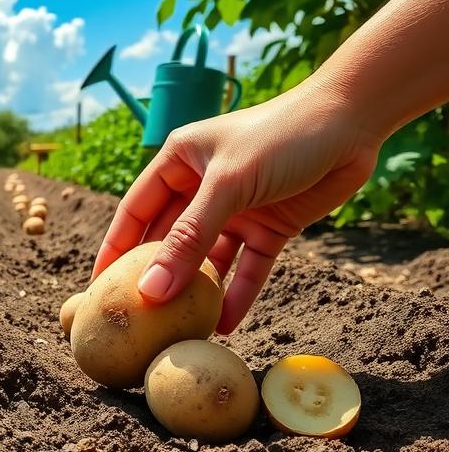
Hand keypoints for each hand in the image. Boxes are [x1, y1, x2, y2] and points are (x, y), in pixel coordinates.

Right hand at [91, 80, 381, 334]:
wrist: (352, 122)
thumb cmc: (280, 135)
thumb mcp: (227, 185)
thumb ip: (190, 239)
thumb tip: (152, 290)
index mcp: (178, 163)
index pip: (134, 213)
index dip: (115, 249)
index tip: (98, 287)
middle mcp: (201, 187)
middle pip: (169, 240)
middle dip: (156, 277)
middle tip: (136, 318)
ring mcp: (236, 209)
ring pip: (208, 259)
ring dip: (197, 291)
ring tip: (180, 329)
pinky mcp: (270, 226)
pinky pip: (247, 267)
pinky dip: (238, 293)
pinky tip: (226, 324)